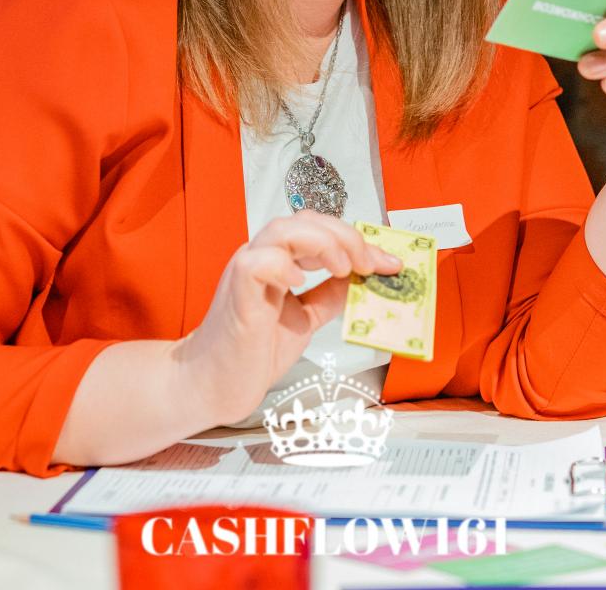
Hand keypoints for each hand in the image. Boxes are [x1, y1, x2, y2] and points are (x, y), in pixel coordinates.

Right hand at [177, 212, 401, 424]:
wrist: (215, 384)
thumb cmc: (253, 351)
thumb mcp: (305, 318)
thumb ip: (329, 296)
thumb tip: (362, 278)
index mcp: (278, 261)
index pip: (320, 230)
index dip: (357, 241)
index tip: (390, 264)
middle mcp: (261, 258)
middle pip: (304, 220)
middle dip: (346, 236)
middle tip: (371, 265)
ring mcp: (246, 273)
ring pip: (281, 230)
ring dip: (322, 243)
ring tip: (342, 268)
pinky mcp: (237, 294)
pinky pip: (255, 261)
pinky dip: (282, 265)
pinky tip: (299, 283)